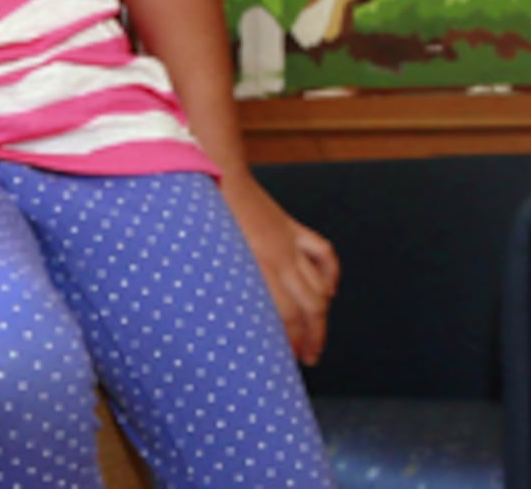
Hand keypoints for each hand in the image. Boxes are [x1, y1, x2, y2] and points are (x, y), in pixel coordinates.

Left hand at [223, 174, 339, 363]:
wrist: (214, 171)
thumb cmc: (201, 216)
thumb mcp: (207, 256)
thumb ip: (221, 285)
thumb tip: (226, 316)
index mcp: (258, 265)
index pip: (287, 315)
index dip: (292, 340)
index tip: (288, 359)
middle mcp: (280, 256)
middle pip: (310, 306)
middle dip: (312, 336)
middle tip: (309, 359)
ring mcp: (289, 241)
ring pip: (319, 286)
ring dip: (322, 314)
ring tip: (317, 337)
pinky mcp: (290, 227)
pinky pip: (322, 254)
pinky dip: (329, 275)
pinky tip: (328, 291)